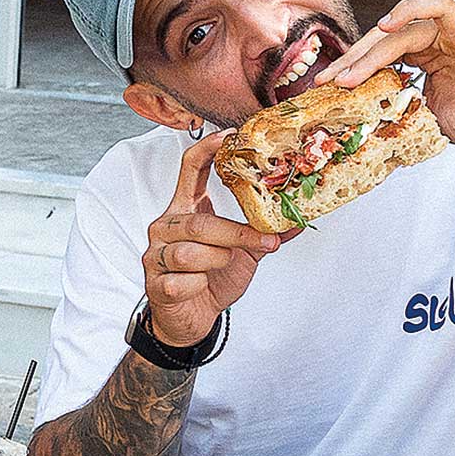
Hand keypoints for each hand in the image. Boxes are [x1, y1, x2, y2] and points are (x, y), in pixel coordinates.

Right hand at [142, 134, 289, 348]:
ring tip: (222, 267)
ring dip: (219, 263)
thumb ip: (264, 234)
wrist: (190, 320)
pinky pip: (184, 281)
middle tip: (263, 244)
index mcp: (186, 210)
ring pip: (192, 253)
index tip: (229, 135)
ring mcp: (156, 254)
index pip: (190, 169)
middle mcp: (166, 226)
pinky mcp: (155, 283)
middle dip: (236, 236)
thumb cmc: (212, 279)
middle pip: (200, 222)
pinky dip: (200, 286)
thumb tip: (299, 220)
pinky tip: (200, 287)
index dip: (207, 149)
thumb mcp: (243, 254)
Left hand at [327, 0, 454, 150]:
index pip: (379, 55)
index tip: (327, 89)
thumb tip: (367, 121)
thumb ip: (402, 109)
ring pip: (399, 29)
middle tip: (326, 81)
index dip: (352, 69)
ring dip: (369, 52)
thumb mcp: (430, 118)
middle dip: (351, 60)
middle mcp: (434, 41)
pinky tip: (387, 24)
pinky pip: (436, 4)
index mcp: (425, 59)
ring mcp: (449, 31)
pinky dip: (410, 7)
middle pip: (382, 40)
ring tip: (347, 75)